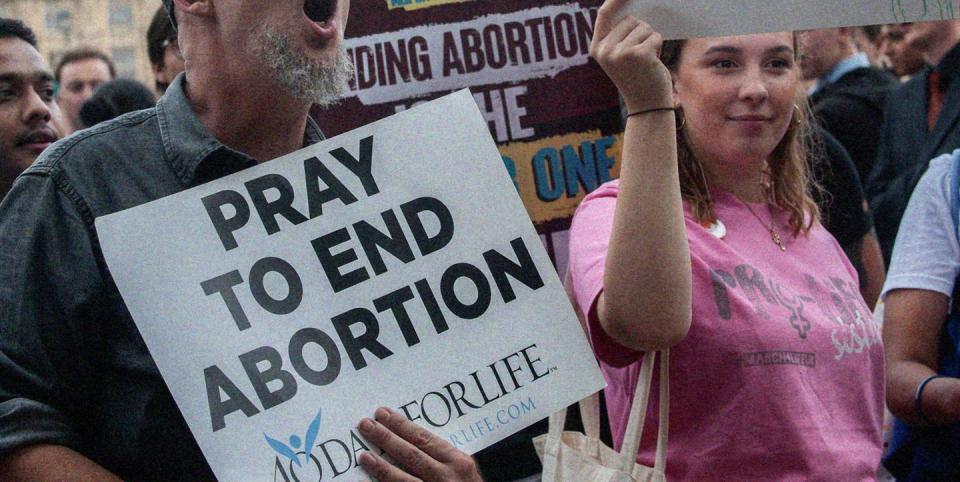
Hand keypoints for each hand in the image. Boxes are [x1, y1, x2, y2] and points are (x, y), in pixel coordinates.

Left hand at [357, 407, 482, 481]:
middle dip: (386, 438)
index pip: (424, 439)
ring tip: (364, 455)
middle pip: (410, 455)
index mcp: (459, 463)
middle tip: (365, 425)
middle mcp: (446, 478)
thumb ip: (444, 458)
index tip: (383, 414)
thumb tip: (410, 440)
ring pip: (403, 480)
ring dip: (381, 467)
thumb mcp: (464, 472)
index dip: (401, 426)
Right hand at [590, 0, 672, 112]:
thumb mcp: (620, 55)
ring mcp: (619, 52)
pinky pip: (654, 36)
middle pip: (629, 19)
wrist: (647, 105)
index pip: (604, 14)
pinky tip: (652, 63)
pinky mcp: (637, 54)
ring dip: (650, 40)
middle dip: (640, 31)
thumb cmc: (638, 77)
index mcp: (597, 48)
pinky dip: (658, 46)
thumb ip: (619, 33)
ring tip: (646, 60)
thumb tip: (631, 6)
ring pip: (643, 27)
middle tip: (640, 54)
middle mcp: (605, 50)